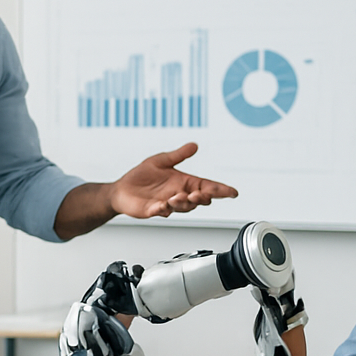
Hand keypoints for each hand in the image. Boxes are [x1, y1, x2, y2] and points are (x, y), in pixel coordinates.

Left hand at [109, 142, 236, 218]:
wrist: (122, 188)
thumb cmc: (142, 176)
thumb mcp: (162, 161)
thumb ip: (178, 155)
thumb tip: (194, 145)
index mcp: (184, 183)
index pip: (207, 186)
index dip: (221, 190)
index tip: (232, 193)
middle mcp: (179, 194)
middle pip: (198, 199)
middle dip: (203, 197)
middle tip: (203, 194)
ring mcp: (167, 204)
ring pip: (182, 207)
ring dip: (183, 202)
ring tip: (178, 196)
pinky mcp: (153, 210)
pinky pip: (160, 211)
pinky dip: (162, 209)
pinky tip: (163, 206)